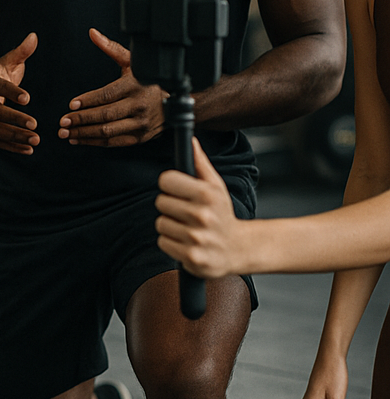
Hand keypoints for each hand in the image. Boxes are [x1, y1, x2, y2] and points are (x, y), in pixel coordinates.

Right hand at [0, 32, 38, 153]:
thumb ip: (21, 52)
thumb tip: (34, 36)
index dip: (11, 92)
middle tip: (35, 124)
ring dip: (16, 136)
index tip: (27, 97)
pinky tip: (29, 149)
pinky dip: (13, 146)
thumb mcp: (5, 62)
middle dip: (15, 118)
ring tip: (36, 139)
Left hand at [58, 29, 165, 145]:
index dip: (88, 101)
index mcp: (135, 85)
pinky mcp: (140, 137)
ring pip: (108, 131)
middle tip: (63, 122)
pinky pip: (114, 142)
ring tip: (66, 133)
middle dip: (81, 119)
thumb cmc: (149, 80)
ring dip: (84, 134)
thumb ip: (111, 48)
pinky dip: (94, 142)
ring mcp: (140, 123)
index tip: (71, 104)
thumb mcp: (133, 62)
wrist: (176, 103)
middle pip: (105, 115)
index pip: (108, 95)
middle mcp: (138, 105)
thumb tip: (92, 33)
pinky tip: (79, 139)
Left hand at [155, 139, 248, 277]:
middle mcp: (202, 215)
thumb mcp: (216, 187)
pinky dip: (171, 242)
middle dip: (170, 206)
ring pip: (161, 223)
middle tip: (185, 211)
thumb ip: (200, 163)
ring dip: (170, 225)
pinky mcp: (191, 257)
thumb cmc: (222, 214)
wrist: (239, 249)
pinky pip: (163, 242)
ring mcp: (196, 237)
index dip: (170, 185)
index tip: (178, 190)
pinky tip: (186, 241)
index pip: (166, 180)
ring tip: (187, 227)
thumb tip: (190, 141)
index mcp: (207, 194)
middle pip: (160, 202)